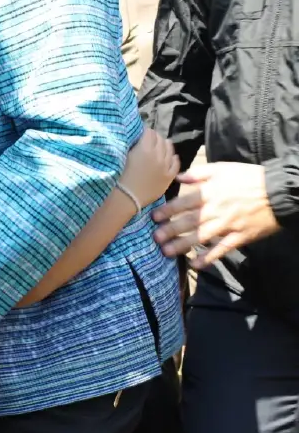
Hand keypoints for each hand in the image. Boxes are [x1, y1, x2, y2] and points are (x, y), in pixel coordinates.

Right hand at [121, 129, 179, 205]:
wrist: (124, 198)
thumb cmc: (117, 176)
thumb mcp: (123, 156)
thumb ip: (132, 145)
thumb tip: (137, 139)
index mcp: (144, 148)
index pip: (149, 132)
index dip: (145, 131)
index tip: (141, 133)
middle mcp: (158, 155)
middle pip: (160, 139)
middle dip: (155, 137)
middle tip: (149, 139)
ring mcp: (165, 167)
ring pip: (170, 150)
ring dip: (165, 145)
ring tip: (161, 145)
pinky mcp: (168, 177)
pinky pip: (176, 164)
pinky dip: (174, 158)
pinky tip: (172, 156)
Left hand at [153, 162, 281, 267]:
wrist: (280, 192)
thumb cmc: (250, 178)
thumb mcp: (224, 169)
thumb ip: (199, 173)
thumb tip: (178, 176)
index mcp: (211, 192)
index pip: (184, 203)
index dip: (168, 210)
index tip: (153, 217)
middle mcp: (216, 210)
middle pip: (189, 222)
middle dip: (170, 230)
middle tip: (154, 238)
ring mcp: (228, 225)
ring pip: (201, 237)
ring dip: (182, 245)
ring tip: (166, 252)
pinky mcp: (240, 237)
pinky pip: (222, 249)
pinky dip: (208, 257)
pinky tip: (194, 264)